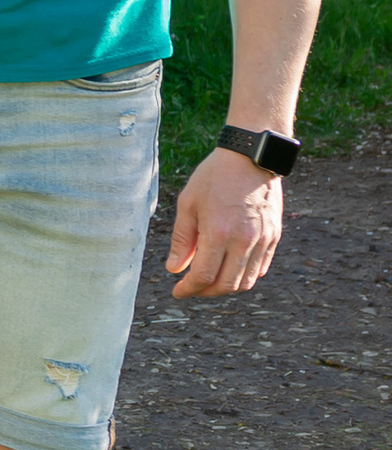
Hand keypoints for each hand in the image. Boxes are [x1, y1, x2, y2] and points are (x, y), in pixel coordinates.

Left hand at [166, 147, 285, 298]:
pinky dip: (244, 275)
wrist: (250, 157)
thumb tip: (174, 269)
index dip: (188, 289)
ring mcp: (262, 240)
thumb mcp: (188, 204)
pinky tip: (230, 267)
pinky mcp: (274, 236)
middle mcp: (244, 241)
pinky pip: (260, 268)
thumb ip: (181, 240)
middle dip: (206, 292)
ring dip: (226, 286)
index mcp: (219, 233)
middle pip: (226, 285)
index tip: (178, 292)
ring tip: (211, 278)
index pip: (203, 276)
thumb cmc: (214, 176)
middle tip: (193, 287)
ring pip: (246, 281)